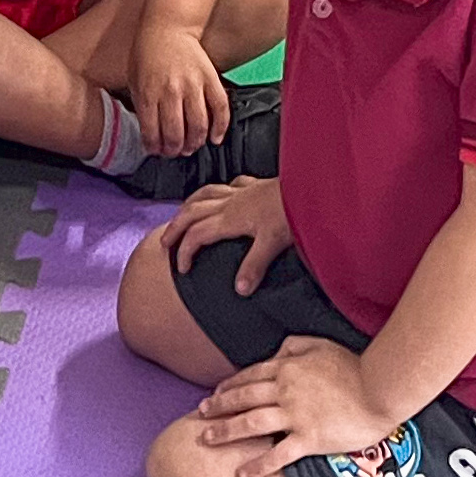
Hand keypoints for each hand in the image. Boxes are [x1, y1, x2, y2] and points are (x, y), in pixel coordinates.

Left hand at [133, 19, 230, 159]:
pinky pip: (220, 108)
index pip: (152, 133)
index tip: (156, 150)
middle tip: (174, 151)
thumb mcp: (134, 80)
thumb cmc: (147, 54)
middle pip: (176, 134)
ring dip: (195, 143)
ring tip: (190, 146)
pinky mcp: (210, 78)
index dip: (154, 148)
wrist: (168, 26)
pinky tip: (214, 138)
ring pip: (198, 126)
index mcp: (148, 92)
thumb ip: (142, 107)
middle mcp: (171, 90)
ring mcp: (193, 84)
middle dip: (174, 150)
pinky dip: (220, 128)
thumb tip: (150, 136)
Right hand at [169, 174, 290, 287]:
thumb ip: (254, 266)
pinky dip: (218, 191)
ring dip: (189, 206)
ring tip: (182, 215)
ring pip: (205, 194)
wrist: (310, 185)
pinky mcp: (255, 185)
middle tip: (165, 242)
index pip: (197, 234)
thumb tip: (239, 290)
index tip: (181, 269)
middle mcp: (230, 202)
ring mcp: (242, 192)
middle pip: (192, 212)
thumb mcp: (272, 243)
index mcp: (230, 218)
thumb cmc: (292, 213)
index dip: (185, 251)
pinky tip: (222, 194)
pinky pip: (228, 186)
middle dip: (175, 227)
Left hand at [198, 337, 392, 476]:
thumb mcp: (322, 344)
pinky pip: (277, 455)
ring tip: (207, 439)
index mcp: (288, 367)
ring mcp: (295, 415)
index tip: (215, 394)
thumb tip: (279, 351)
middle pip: (243, 398)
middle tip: (200, 415)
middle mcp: (285, 390)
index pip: (251, 375)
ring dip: (226, 431)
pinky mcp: (308, 439)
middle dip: (218, 407)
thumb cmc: (355, 366)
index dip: (230, 385)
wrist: (380, 388)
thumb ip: (296, 345)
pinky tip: (241, 474)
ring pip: (251, 423)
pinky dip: (257, 466)